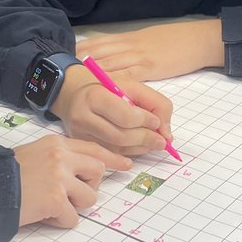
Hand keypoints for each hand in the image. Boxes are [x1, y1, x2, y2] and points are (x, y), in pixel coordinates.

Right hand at [14, 135, 130, 227]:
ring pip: (90, 198)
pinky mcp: (56, 200)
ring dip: (73, 207)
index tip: (126, 165)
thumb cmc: (4, 175)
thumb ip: (57, 159)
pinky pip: (73, 218)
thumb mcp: (33, 154)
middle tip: (70, 194)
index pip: (93, 148)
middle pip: (98, 172)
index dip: (112, 158)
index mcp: (56, 144)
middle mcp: (61, 157)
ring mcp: (60, 178)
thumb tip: (79, 174)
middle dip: (89, 186)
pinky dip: (59, 221)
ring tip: (51, 205)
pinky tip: (42, 214)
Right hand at [51, 65, 173, 156]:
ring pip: (116, 149)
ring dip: (140, 148)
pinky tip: (138, 148)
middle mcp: (83, 117)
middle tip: (162, 141)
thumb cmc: (106, 88)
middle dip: (146, 139)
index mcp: (95, 96)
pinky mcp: (81, 145)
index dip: (145, 121)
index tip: (156, 121)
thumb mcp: (133, 86)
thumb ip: (156, 104)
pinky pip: (109, 155)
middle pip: (121, 137)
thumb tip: (167, 135)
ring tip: (152, 142)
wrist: (74, 93)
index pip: (126, 116)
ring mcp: (80, 134)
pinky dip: (129, 154)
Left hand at [76, 20, 223, 82]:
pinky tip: (101, 89)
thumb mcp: (148, 39)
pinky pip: (127, 75)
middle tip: (60, 73)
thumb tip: (114, 55)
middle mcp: (129, 45)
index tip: (62, 59)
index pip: (97, 42)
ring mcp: (138, 55)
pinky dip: (113, 83)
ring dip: (90, 74)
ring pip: (108, 63)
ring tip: (72, 83)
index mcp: (128, 38)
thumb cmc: (175, 40)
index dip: (79, 50)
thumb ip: (130, 46)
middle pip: (97, 52)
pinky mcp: (149, 67)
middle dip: (77, 63)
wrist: (197, 39)